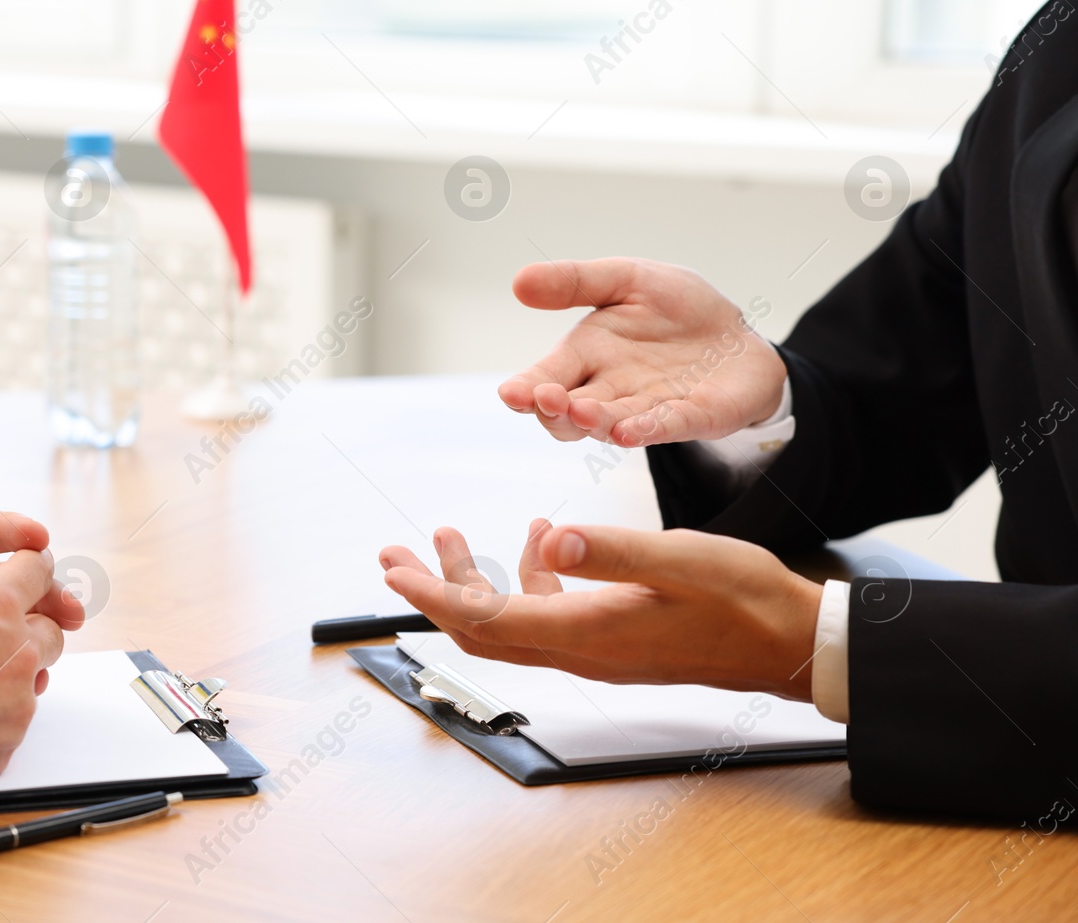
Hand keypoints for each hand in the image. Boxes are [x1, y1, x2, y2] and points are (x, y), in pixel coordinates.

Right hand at [0, 548, 85, 809]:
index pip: (38, 570)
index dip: (30, 562)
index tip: (25, 567)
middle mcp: (17, 652)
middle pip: (50, 629)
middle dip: (32, 623)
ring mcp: (16, 703)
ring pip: (34, 678)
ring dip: (13, 671)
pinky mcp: (5, 746)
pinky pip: (12, 721)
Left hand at [379, 521, 821, 698]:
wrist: (793, 645)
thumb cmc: (745, 600)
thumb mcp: (680, 559)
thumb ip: (611, 551)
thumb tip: (545, 539)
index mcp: (587, 633)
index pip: (484, 620)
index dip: (431, 595)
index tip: (394, 570)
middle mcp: (581, 651)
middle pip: (481, 629)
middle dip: (432, 591)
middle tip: (395, 555)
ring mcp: (597, 650)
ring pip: (510, 622)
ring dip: (474, 581)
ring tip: (449, 535)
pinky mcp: (614, 641)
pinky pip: (549, 615)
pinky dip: (527, 578)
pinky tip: (540, 540)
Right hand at [497, 258, 785, 446]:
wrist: (738, 333)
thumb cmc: (674, 309)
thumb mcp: (626, 279)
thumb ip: (575, 282)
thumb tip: (519, 282)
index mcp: (587, 357)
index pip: (545, 379)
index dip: (526, 390)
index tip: (512, 392)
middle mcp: (610, 390)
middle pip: (569, 415)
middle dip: (555, 410)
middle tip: (546, 397)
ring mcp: (650, 408)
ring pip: (612, 425)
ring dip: (596, 422)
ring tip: (581, 411)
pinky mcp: (693, 416)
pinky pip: (667, 426)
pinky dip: (648, 430)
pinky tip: (630, 432)